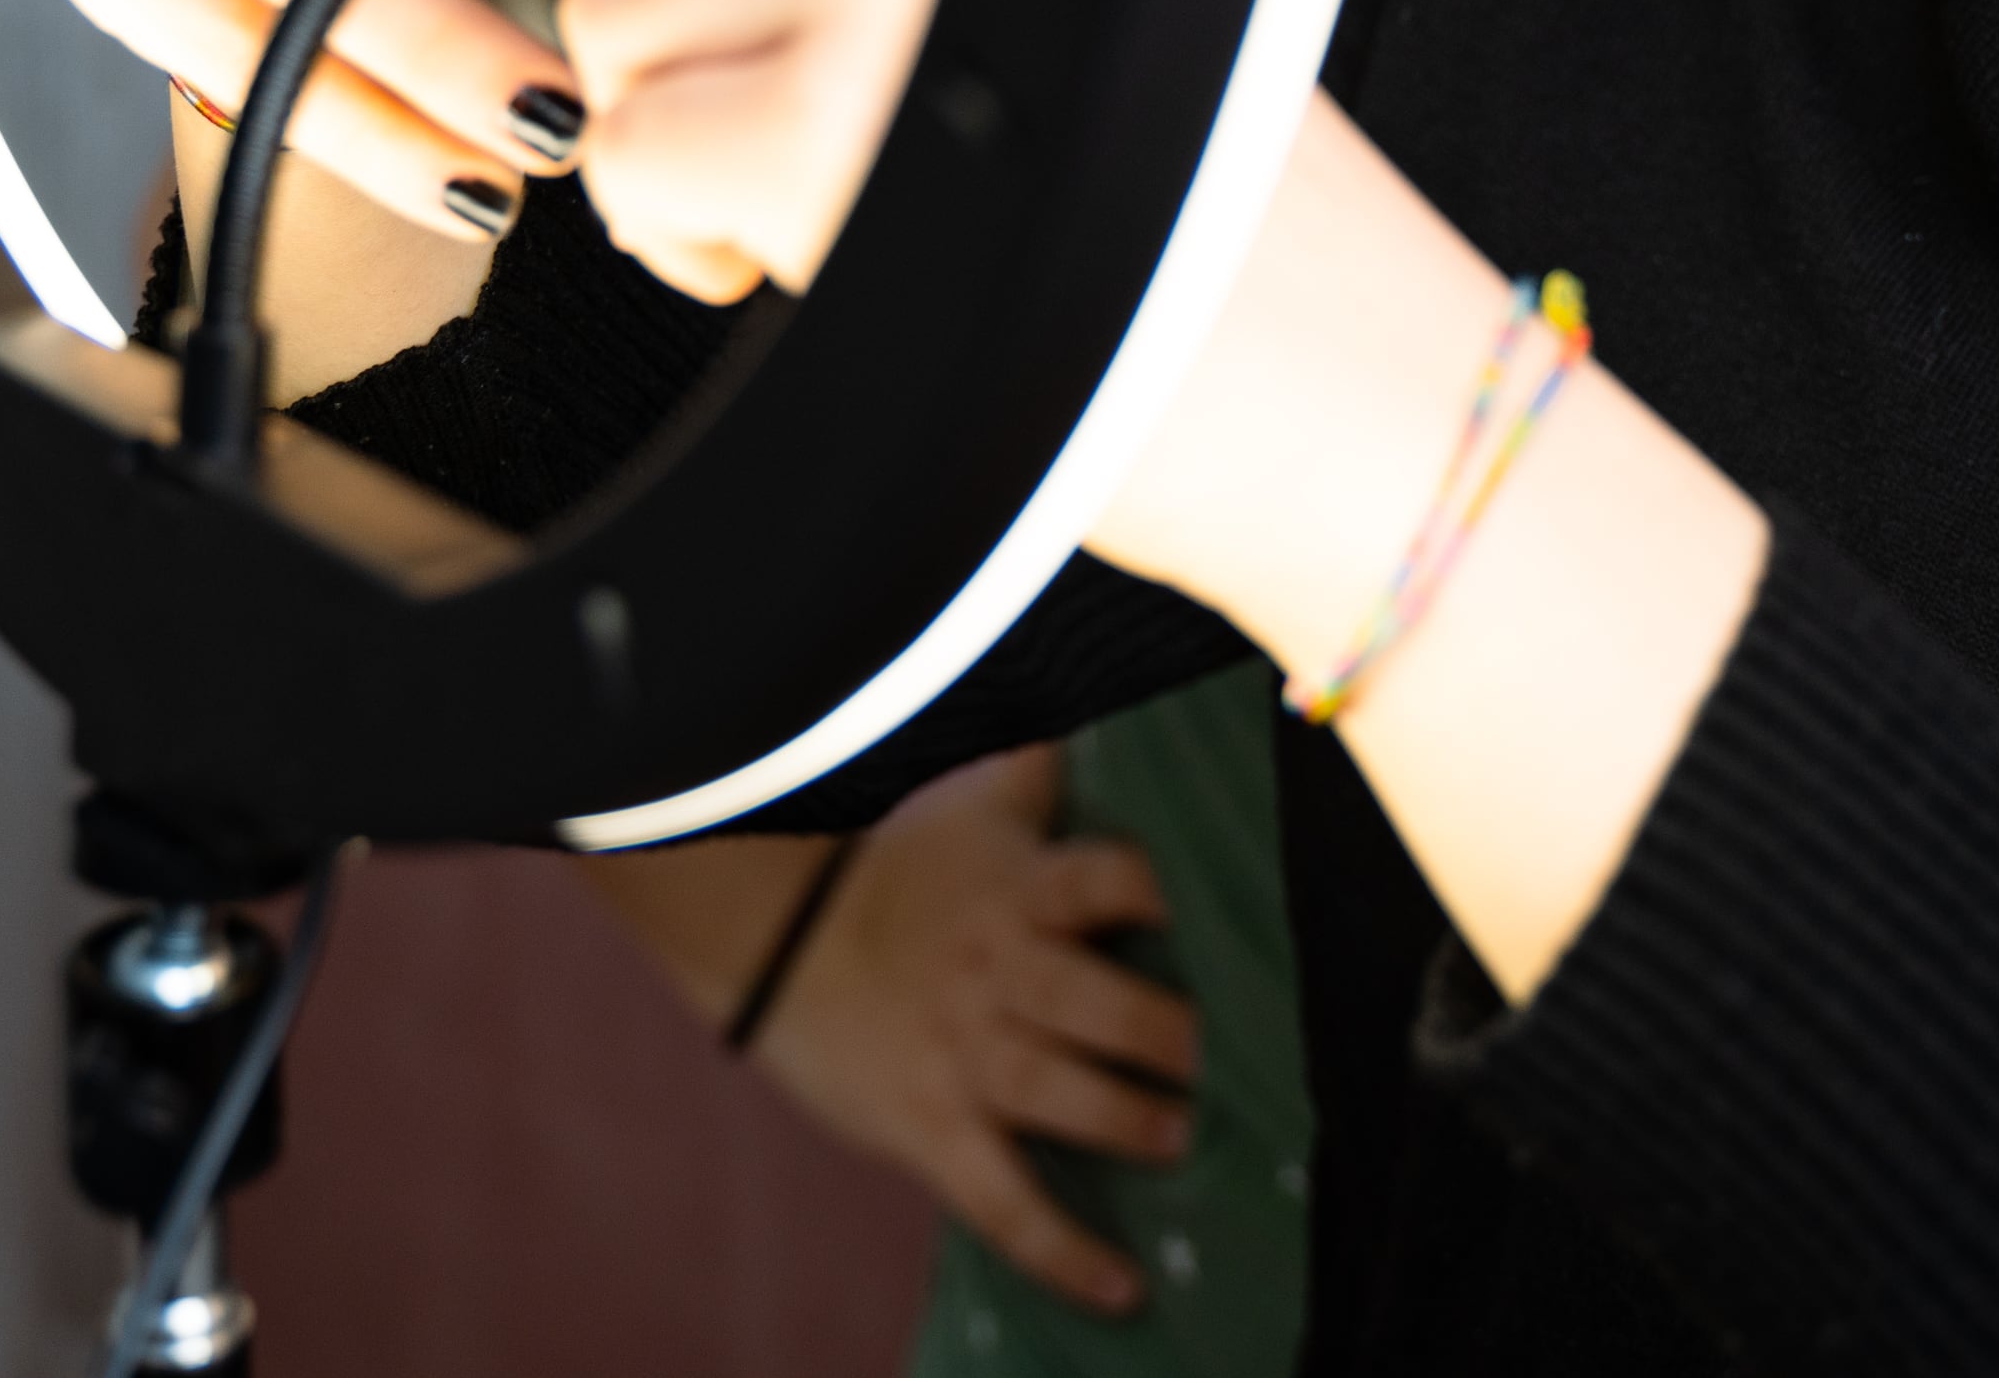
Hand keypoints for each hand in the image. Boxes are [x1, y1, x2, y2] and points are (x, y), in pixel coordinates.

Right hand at [747, 748, 1199, 1315]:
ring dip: (1128, 1120)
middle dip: (1165, 1033)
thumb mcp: (971, 810)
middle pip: (1095, 1001)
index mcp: (1019, 892)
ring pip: (1059, 1096)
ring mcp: (966, 1059)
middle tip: (1221, 1055)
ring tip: (1182, 1137)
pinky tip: (1125, 1289)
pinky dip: (1064, 1254)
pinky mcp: (933, 1131)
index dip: (1160, 897)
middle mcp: (1000, 974)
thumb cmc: (895, 869)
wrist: (776, 942)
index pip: (1107, 882)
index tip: (1214, 918)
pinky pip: (1004, 1203)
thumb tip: (1100, 709)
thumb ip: (1042, 773)